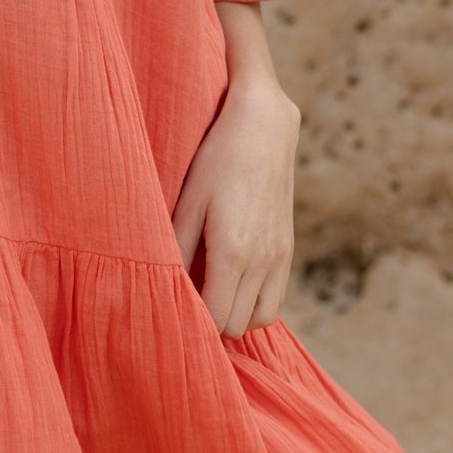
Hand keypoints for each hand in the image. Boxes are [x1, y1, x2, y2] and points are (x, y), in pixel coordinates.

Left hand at [171, 77, 299, 337]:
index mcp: (233, 252)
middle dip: (212, 321)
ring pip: (261, 318)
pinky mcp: (288, 248)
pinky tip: (231, 280)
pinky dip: (254, 301)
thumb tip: (164, 284)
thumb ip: (177, 246)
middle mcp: (262, 261)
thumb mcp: (187, 201)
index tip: (173, 308)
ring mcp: (280, 256)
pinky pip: (275, 297)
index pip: (217, 317)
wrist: (264, 126)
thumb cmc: (217, 159)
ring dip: (236, 315)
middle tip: (186, 301)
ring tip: (209, 294)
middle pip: (238, 325)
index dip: (194, 321)